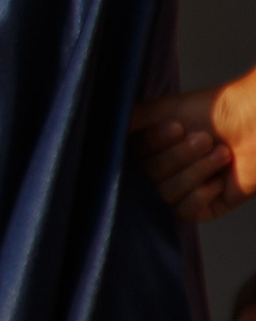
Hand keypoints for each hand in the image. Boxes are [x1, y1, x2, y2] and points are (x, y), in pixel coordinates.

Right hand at [132, 72, 255, 220]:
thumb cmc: (215, 111)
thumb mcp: (161, 109)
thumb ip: (126, 121)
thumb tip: (98, 127)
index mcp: (148, 149)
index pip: (132, 158)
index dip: (155, 144)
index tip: (177, 126)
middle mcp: (161, 170)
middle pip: (150, 176)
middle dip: (181, 156)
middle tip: (205, 139)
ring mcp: (183, 190)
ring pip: (168, 193)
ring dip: (198, 171)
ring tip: (221, 154)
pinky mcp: (204, 208)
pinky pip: (185, 211)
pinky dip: (203, 193)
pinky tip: (221, 179)